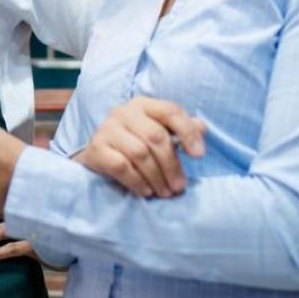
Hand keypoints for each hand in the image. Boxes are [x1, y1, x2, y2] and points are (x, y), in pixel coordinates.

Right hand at [75, 96, 205, 197]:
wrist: (98, 154)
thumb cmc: (135, 141)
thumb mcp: (158, 131)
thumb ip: (180, 129)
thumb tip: (202, 127)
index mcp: (143, 104)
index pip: (170, 111)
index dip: (188, 132)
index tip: (199, 156)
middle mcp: (123, 112)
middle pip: (156, 136)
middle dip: (172, 165)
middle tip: (179, 187)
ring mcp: (107, 129)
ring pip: (139, 153)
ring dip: (156, 177)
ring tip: (165, 192)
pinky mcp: (96, 148)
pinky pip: (121, 166)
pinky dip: (137, 181)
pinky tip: (146, 191)